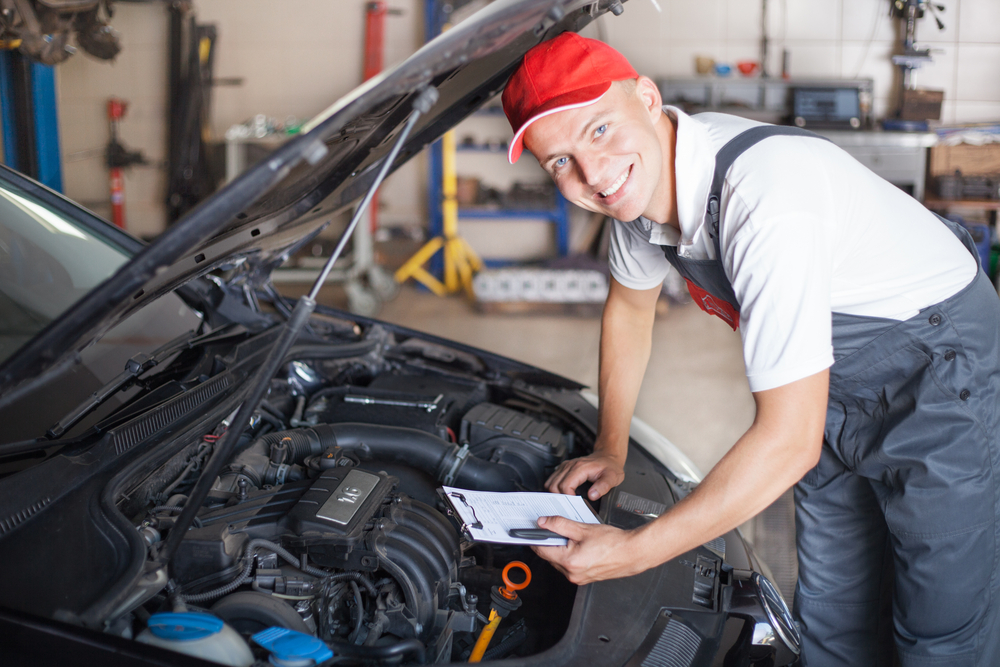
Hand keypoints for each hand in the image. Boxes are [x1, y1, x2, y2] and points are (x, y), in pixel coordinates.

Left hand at [531, 516, 649, 584]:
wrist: (633, 553)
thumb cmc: (614, 543)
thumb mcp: (583, 529)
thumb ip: (560, 524)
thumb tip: (544, 522)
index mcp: (569, 561)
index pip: (541, 549)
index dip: (535, 537)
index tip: (532, 529)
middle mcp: (571, 574)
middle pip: (549, 555)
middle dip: (549, 541)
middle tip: (554, 527)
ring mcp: (578, 578)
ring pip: (559, 561)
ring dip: (560, 548)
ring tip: (573, 536)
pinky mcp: (584, 578)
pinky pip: (569, 566)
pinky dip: (569, 555)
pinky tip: (579, 545)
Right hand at [545, 451, 624, 499]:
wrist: (607, 456)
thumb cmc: (609, 466)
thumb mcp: (612, 477)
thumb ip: (603, 487)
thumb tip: (592, 495)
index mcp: (580, 468)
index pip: (565, 485)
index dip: (568, 497)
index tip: (574, 504)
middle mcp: (570, 465)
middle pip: (554, 485)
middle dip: (560, 498)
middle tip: (570, 504)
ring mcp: (565, 466)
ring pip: (550, 483)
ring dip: (555, 493)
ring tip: (566, 500)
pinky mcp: (563, 468)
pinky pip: (552, 480)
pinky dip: (554, 489)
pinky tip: (563, 494)